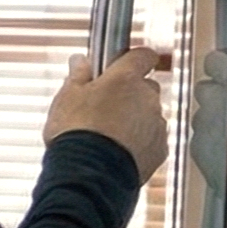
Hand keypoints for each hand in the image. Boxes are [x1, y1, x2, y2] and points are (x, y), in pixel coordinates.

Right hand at [44, 49, 167, 178]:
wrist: (88, 172)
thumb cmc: (76, 131)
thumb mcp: (66, 97)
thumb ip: (77, 75)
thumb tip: (80, 61)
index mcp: (125, 79)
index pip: (143, 55)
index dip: (133, 58)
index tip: (122, 64)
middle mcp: (148, 98)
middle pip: (145, 87)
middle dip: (129, 93)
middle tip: (103, 106)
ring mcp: (157, 124)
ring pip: (148, 114)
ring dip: (133, 119)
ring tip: (106, 134)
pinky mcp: (159, 149)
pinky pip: (151, 139)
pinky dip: (138, 142)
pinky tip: (115, 150)